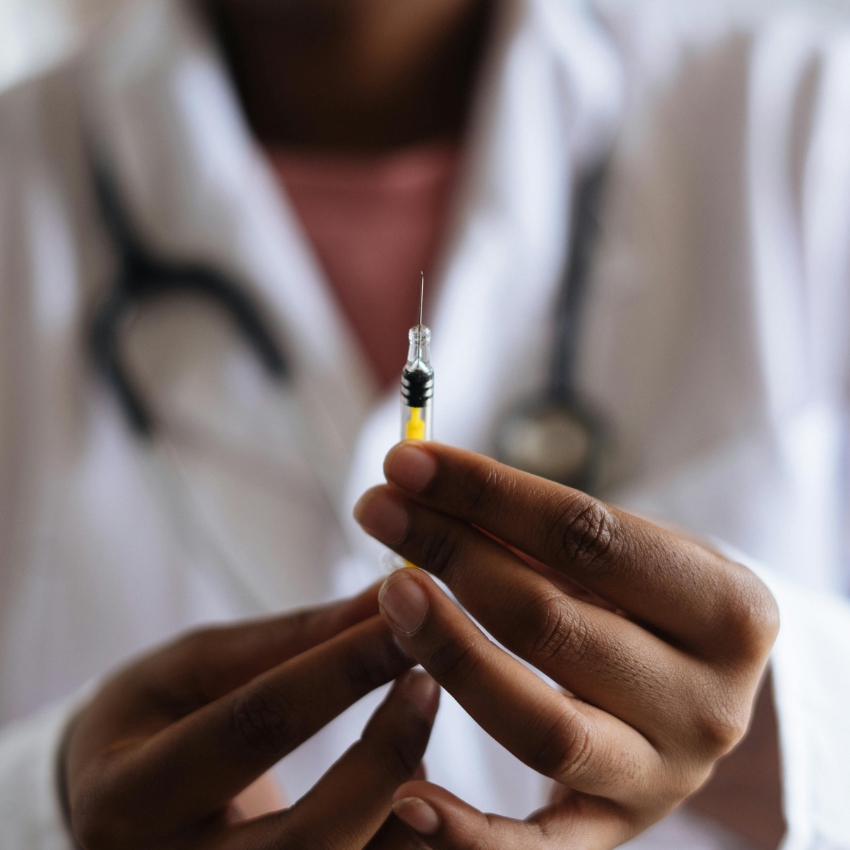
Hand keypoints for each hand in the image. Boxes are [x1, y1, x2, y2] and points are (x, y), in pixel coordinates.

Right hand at [63, 584, 439, 848]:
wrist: (116, 811)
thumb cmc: (149, 721)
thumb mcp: (195, 666)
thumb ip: (290, 638)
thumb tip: (384, 594)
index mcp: (127, 798)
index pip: (253, 728)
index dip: (339, 671)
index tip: (402, 621)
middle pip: (306, 838)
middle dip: (384, 754)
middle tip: (428, 681)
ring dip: (405, 800)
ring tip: (417, 725)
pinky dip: (399, 838)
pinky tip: (408, 781)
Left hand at [354, 443, 778, 848]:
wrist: (700, 688)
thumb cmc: (652, 600)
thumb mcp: (632, 553)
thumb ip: (543, 531)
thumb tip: (426, 488)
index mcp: (729, 609)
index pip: (588, 534)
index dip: (487, 493)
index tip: (407, 461)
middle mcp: (709, 702)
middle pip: (553, 621)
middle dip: (452, 555)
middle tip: (380, 512)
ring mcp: (663, 777)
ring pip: (540, 724)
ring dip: (451, 653)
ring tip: (389, 594)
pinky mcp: (613, 831)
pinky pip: (537, 849)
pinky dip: (469, 831)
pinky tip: (405, 794)